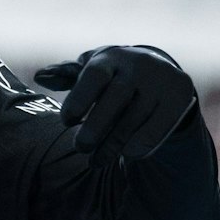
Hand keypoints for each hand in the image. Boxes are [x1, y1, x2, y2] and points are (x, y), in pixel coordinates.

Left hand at [34, 46, 197, 168]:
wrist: (160, 73)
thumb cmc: (112, 77)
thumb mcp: (90, 71)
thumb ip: (65, 75)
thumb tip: (40, 76)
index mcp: (111, 58)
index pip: (93, 77)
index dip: (78, 101)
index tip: (67, 122)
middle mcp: (138, 65)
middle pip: (115, 99)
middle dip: (95, 128)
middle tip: (80, 148)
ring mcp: (161, 80)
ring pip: (134, 118)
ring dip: (113, 145)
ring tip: (96, 161)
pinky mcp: (179, 97)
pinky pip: (157, 128)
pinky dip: (139, 145)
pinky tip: (125, 155)